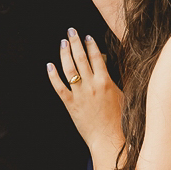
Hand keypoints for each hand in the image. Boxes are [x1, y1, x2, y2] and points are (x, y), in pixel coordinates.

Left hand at [47, 28, 123, 149]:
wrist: (109, 138)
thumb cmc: (119, 119)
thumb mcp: (121, 95)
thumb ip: (111, 79)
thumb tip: (103, 63)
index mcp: (106, 82)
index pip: (96, 57)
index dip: (90, 45)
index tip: (86, 36)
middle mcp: (92, 85)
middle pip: (81, 59)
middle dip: (75, 43)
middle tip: (70, 31)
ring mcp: (79, 94)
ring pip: (69, 69)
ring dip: (65, 54)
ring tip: (62, 43)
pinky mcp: (70, 104)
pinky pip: (59, 87)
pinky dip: (53, 76)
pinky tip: (49, 66)